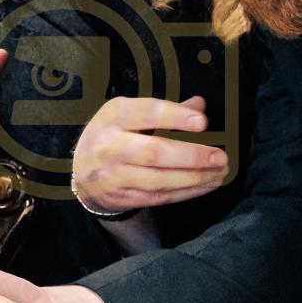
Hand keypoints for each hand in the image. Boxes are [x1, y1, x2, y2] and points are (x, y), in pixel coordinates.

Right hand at [72, 95, 229, 214]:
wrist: (81, 172)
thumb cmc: (113, 135)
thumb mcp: (129, 114)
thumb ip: (165, 111)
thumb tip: (199, 105)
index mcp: (114, 116)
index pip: (146, 113)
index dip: (175, 117)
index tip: (203, 122)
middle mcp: (110, 145)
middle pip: (154, 152)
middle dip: (192, 156)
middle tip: (220, 156)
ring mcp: (115, 175)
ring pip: (159, 180)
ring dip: (195, 178)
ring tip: (220, 172)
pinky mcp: (124, 197)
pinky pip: (160, 196)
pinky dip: (187, 192)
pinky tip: (206, 185)